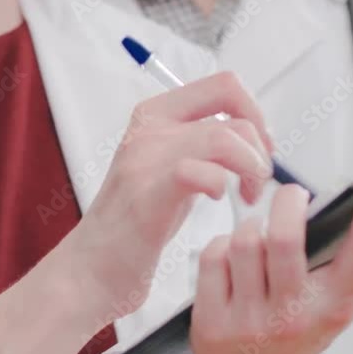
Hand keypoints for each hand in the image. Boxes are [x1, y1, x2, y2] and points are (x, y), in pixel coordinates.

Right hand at [69, 72, 274, 316]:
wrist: (92, 268)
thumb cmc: (137, 224)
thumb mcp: (171, 168)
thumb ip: (202, 145)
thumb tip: (252, 134)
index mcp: (155, 114)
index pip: (225, 85)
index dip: (255, 113)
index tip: (260, 149)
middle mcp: (149, 128)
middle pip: (232, 111)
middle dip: (259, 146)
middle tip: (257, 181)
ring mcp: (144, 159)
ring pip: (223, 137)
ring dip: (251, 167)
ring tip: (246, 197)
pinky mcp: (146, 195)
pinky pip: (197, 171)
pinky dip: (220, 184)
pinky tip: (217, 200)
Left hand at [189, 151, 352, 353]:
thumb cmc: (306, 325)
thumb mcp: (348, 294)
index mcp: (337, 305)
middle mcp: (295, 315)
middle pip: (285, 238)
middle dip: (287, 201)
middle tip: (292, 196)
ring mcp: (251, 321)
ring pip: (244, 240)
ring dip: (251, 226)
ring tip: (260, 237)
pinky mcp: (213, 321)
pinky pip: (214, 255)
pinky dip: (222, 247)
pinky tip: (233, 261)